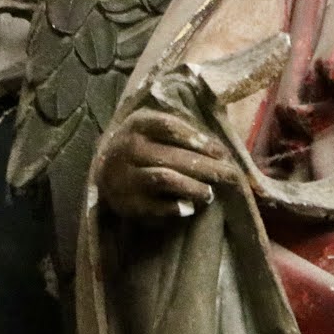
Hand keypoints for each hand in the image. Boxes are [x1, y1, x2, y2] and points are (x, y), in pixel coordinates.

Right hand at [94, 109, 243, 217]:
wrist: (103, 170)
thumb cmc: (143, 144)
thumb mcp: (154, 127)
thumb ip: (183, 130)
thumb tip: (221, 149)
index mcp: (138, 124)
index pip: (170, 127)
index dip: (197, 138)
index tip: (220, 151)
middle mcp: (128, 148)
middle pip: (172, 156)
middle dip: (206, 166)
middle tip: (230, 175)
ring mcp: (125, 176)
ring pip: (165, 179)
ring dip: (192, 187)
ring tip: (210, 193)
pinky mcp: (126, 202)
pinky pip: (153, 206)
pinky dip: (174, 208)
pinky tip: (190, 208)